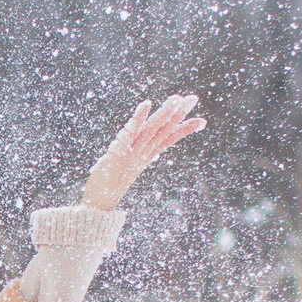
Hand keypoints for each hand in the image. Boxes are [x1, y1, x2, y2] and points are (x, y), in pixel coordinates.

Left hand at [81, 94, 204, 210]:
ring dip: (164, 113)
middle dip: (179, 114)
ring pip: (152, 129)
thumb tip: (154, 150)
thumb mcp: (129, 166)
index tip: (202, 121)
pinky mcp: (119, 151)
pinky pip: (131, 132)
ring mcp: (132, 152)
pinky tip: (147, 104)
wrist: (99, 202)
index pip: (169, 138)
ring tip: (176, 99)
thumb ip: (141, 155)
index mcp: (146, 155)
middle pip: (164, 130)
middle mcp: (143, 153)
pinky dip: (139, 117)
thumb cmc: (111, 183)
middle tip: (193, 98)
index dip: (184, 129)